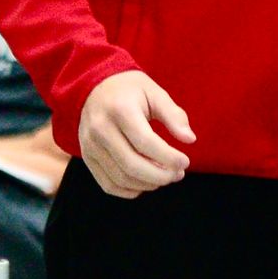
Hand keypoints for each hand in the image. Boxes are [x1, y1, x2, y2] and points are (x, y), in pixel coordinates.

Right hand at [74, 70, 192, 196]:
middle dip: (160, 175)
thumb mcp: (154, 92)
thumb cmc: (129, 89)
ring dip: (148, 184)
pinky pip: (108, 185)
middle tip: (178, 174)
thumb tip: (190, 139)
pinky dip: (130, 191)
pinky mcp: (87, 157)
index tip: (185, 161)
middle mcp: (100, 129)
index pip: (145, 142)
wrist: (94, 87)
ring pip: (121, 178)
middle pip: (132, 165)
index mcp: (119, 109)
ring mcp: (90, 145)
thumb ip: (173, 115)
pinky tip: (146, 183)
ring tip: (165, 177)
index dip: (168, 157)